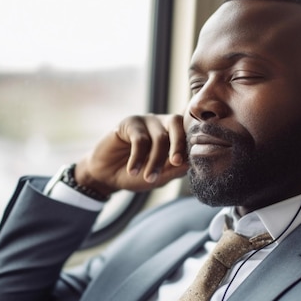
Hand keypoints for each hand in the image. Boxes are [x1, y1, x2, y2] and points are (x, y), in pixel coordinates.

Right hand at [75, 114, 189, 196]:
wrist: (107, 176)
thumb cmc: (137, 176)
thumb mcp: (159, 177)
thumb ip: (175, 169)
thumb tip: (193, 162)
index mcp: (175, 135)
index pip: (189, 134)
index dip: (192, 145)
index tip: (193, 161)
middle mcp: (163, 124)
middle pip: (177, 126)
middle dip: (178, 145)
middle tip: (176, 162)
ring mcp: (146, 122)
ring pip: (159, 137)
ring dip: (155, 161)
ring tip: (148, 178)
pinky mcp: (129, 123)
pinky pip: (140, 139)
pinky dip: (137, 158)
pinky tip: (133, 171)